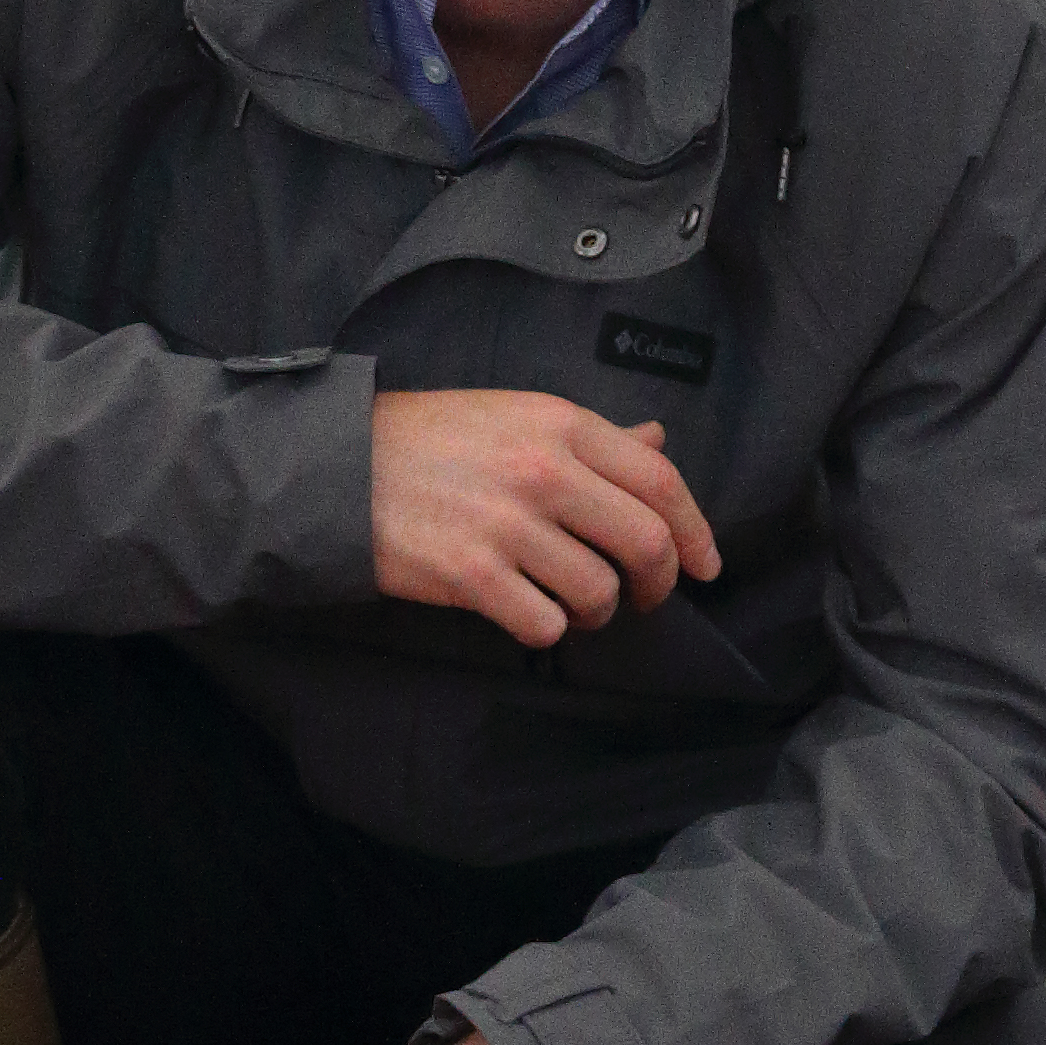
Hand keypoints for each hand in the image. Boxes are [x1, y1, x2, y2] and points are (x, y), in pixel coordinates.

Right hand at [371, 392, 718, 650]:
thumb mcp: (516, 415)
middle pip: (645, 543)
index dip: (696, 532)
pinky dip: (548, 629)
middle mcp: (543, 471)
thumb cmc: (429, 440)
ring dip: (598, 612)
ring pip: (598, 592)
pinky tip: (530, 612)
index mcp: (561, 425)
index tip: (707, 566)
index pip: (661, 481)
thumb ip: (592, 437)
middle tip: (644, 597)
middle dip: (659, 584)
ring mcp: (508, 525)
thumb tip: (656, 444)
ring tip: (573, 604)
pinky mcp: (471, 575)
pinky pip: (544, 624)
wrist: (339, 467)